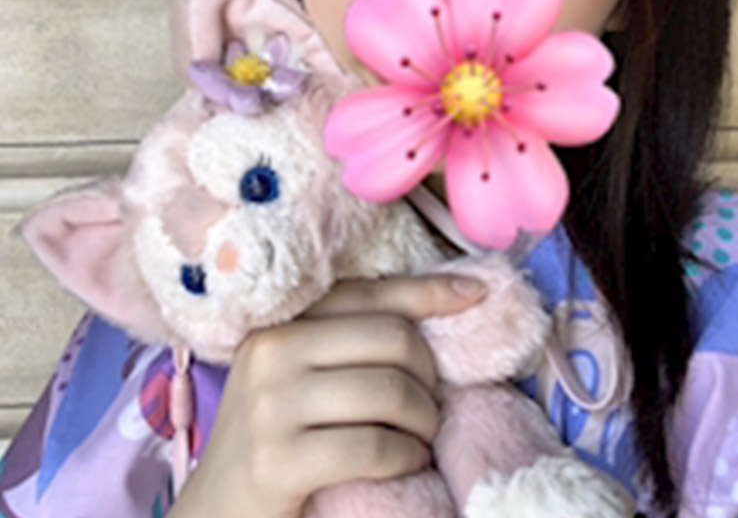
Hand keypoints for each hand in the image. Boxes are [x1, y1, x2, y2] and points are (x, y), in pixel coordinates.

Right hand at [168, 273, 485, 517]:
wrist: (214, 513)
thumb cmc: (273, 440)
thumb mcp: (299, 378)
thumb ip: (349, 343)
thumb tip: (442, 301)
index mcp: (280, 324)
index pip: (368, 293)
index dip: (427, 290)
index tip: (474, 292)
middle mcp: (272, 351)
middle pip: (390, 338)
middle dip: (428, 374)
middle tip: (430, 405)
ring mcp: (271, 406)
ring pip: (389, 390)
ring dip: (424, 421)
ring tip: (420, 438)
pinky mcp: (278, 461)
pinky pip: (373, 446)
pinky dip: (404, 456)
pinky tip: (404, 463)